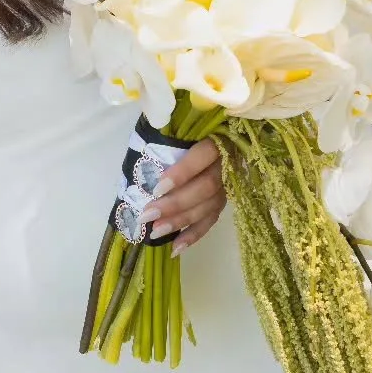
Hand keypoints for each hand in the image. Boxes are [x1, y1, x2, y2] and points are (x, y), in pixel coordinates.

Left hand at [139, 137, 225, 251]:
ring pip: (208, 206)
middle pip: (205, 187)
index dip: (182, 173)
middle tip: (148, 215)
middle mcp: (228, 163)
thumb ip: (167, 131)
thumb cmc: (193, 128)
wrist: (225, 133)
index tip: (157, 188)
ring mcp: (229, 183)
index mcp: (219, 139)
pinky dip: (194, 235)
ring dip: (181, 222)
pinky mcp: (227, 199)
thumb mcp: (182, 125)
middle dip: (175, 204)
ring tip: (156, 232)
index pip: (203, 155)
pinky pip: (212, 220)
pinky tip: (175, 248)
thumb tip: (142, 142)